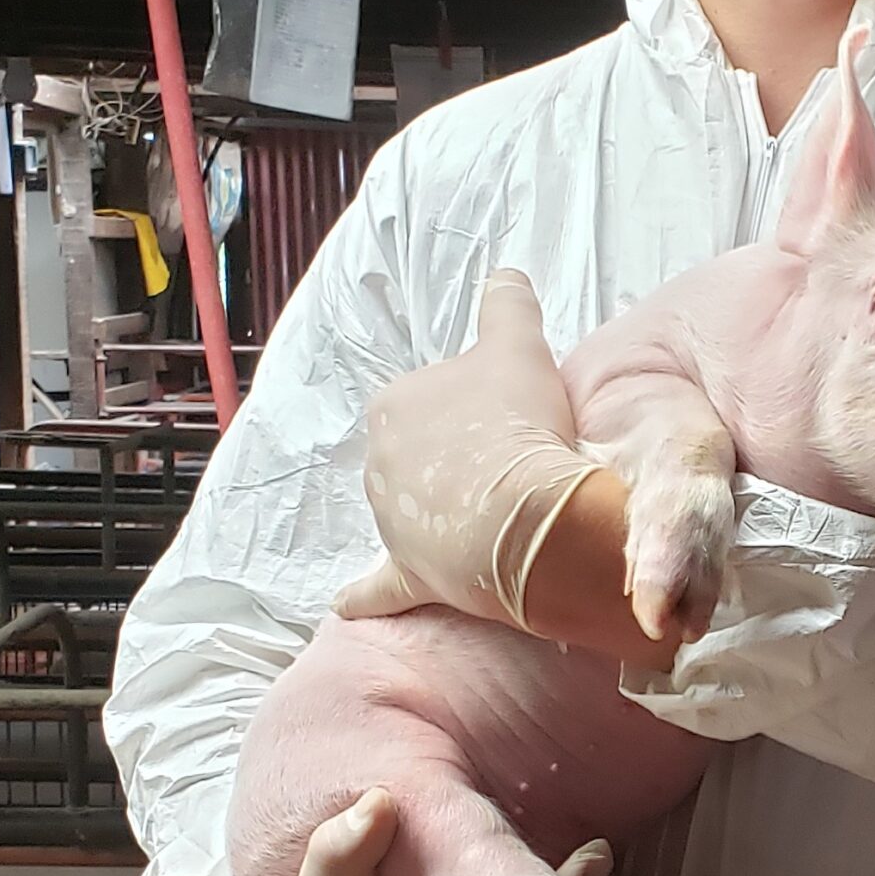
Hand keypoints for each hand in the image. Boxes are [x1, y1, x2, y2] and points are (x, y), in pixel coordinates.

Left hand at [335, 270, 598, 633]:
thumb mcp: (519, 344)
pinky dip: (365, 594)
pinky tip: (350, 602)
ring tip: (499, 513)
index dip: (475, 405)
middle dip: (456, 459)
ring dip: (440, 514)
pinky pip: (379, 587)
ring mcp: (390, 522)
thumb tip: (503, 273)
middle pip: (422, 455)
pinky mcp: (407, 574)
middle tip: (511, 462)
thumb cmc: (517, 424)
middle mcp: (380, 462)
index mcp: (396, 405)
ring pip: (411, 511)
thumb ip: (507, 304)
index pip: (432, 396)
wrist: (524, 513)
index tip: (511, 416)